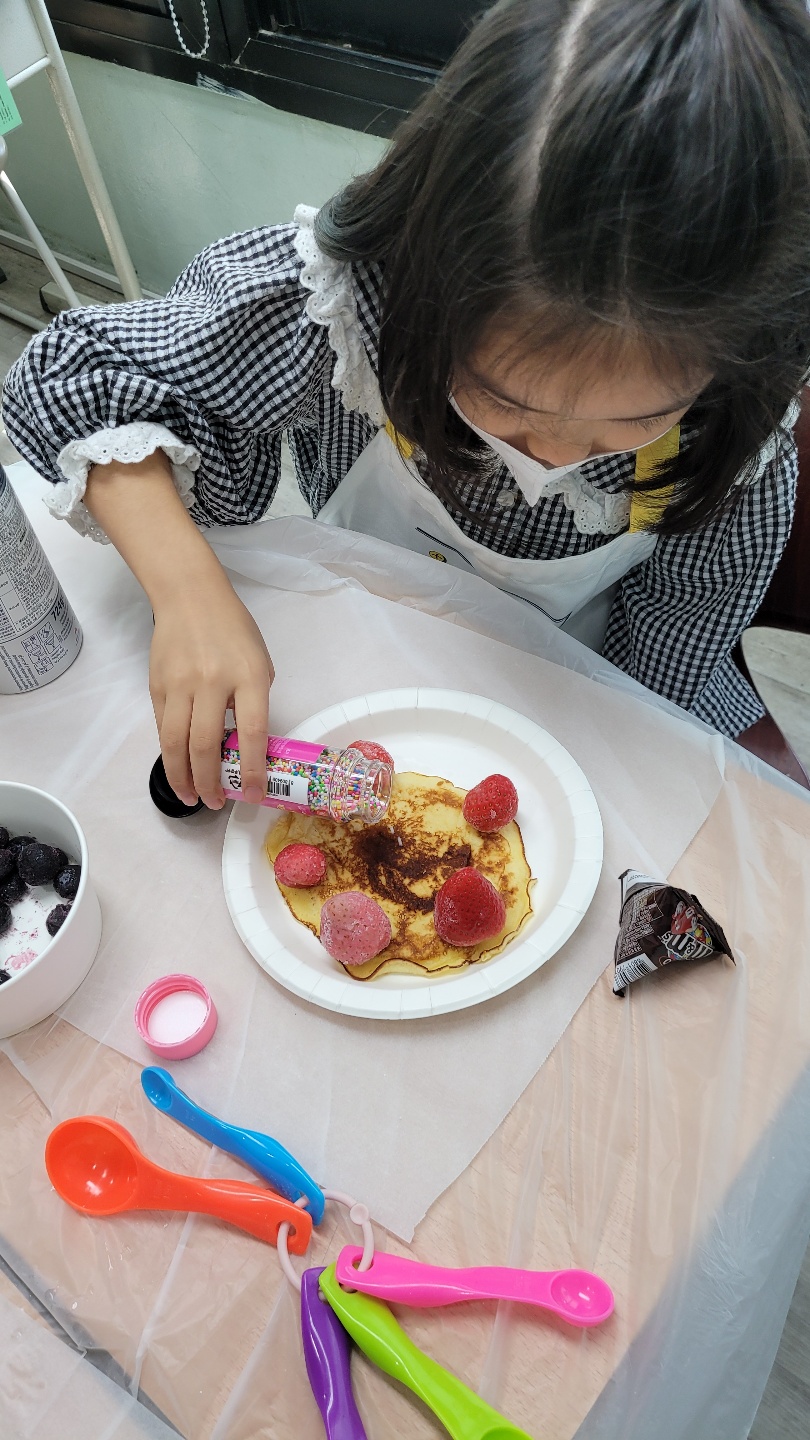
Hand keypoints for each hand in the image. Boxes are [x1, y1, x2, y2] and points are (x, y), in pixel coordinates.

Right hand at [150, 580, 273, 808]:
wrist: (190, 596)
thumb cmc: (233, 630)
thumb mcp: (259, 662)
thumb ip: (254, 701)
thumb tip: (245, 744)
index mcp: (249, 677)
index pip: (252, 733)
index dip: (253, 770)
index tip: (254, 795)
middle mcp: (212, 682)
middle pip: (205, 745)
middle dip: (210, 782)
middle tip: (215, 803)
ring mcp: (180, 685)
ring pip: (176, 743)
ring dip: (182, 777)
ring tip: (190, 797)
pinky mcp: (157, 686)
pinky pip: (163, 727)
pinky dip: (170, 752)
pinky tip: (177, 766)